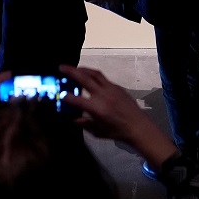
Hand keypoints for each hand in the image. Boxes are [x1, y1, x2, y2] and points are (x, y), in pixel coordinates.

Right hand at [59, 64, 178, 170]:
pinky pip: (103, 78)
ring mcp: (111, 88)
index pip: (77, 100)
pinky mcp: (117, 87)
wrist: (138, 126)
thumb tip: (74, 119)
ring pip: (94, 74)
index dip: (67, 97)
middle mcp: (102, 95)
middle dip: (71, 71)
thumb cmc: (117, 132)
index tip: (59, 94)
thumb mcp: (98, 132)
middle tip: (61, 67)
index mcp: (96, 108)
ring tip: (74, 68)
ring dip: (83, 69)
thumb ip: (85, 124)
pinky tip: (90, 77)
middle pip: (84, 78)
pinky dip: (94, 75)